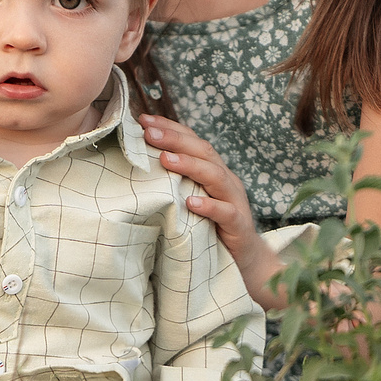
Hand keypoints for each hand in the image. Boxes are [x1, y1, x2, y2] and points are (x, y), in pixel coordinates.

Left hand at [139, 114, 283, 310]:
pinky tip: (191, 203)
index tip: (142, 119)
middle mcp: (225, 181)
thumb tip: (135, 164)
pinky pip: (226, 213)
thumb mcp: (190, 199)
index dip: (170, 127)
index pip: (193, 141)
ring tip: (166, 159)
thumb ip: (173, 182)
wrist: (245, 261)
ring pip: (216, 176)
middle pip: (203, 152)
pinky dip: (209, 206)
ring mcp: (234, 201)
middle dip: (175, 139)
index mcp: (212, 171)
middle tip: (148, 132)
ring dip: (190, 165)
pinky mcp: (238, 225)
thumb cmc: (210, 227)